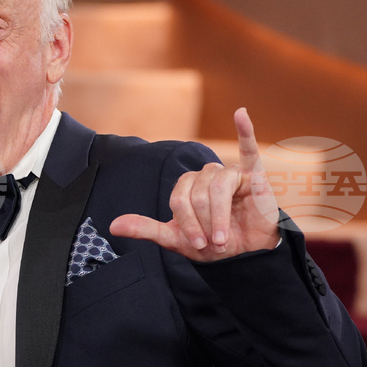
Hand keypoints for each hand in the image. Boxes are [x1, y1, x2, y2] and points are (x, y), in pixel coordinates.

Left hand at [109, 108, 279, 261]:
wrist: (246, 253)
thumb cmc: (211, 244)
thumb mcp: (175, 239)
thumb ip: (145, 229)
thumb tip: (113, 226)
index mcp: (186, 185)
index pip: (178, 200)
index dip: (187, 224)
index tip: (198, 245)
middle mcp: (205, 174)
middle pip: (197, 195)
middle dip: (204, 224)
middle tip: (214, 243)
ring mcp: (228, 173)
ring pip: (217, 188)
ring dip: (219, 218)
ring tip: (224, 239)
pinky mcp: (253, 175)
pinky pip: (249, 150)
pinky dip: (245, 131)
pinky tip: (241, 113)